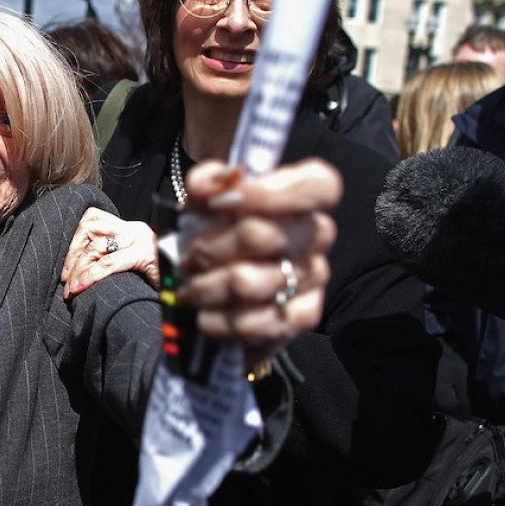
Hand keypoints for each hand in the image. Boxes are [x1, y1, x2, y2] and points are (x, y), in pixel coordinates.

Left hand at [62, 209, 159, 297]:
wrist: (186, 290)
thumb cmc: (157, 282)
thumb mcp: (131, 266)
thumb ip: (110, 259)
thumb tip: (75, 270)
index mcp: (129, 227)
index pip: (91, 220)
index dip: (72, 241)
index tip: (65, 267)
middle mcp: (135, 228)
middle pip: (90, 230)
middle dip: (72, 256)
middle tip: (64, 280)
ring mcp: (142, 240)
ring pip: (97, 246)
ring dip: (78, 268)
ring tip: (71, 289)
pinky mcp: (147, 255)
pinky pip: (109, 263)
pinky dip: (90, 276)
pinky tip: (80, 288)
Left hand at [178, 159, 340, 367]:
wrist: (216, 277)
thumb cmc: (216, 229)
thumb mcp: (206, 197)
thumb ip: (207, 182)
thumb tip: (207, 187)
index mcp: (304, 196)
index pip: (316, 185)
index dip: (268, 192)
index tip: (219, 202)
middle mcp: (316, 235)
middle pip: (263, 236)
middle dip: (209, 248)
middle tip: (188, 257)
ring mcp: (314, 277)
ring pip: (249, 283)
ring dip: (206, 288)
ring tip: (191, 288)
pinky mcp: (304, 316)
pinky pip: (256, 323)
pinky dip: (218, 321)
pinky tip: (205, 314)